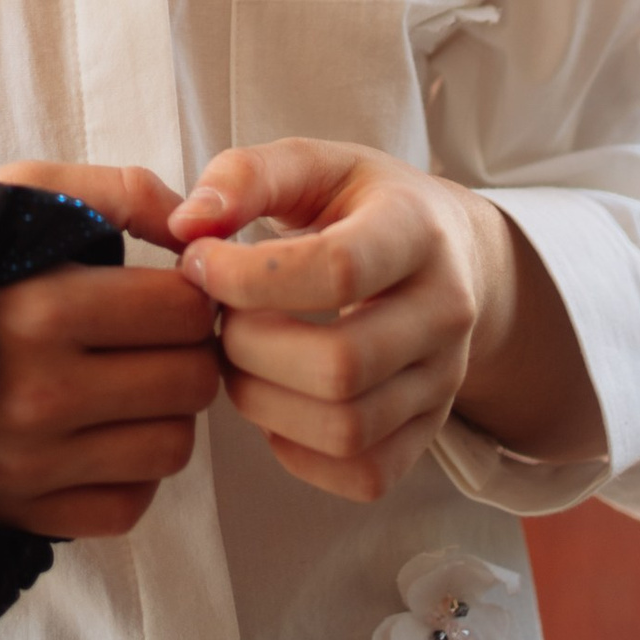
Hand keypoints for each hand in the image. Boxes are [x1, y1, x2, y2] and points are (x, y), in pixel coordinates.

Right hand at [0, 160, 218, 534]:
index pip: (183, 309)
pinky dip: (126, 471)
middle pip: (191, 382)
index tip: (164, 284)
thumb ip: (114, 192)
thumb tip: (199, 223)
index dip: (186, 289)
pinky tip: (94, 430)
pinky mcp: (15, 514)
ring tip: (122, 379)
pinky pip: (129, 506)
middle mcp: (34, 399)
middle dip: (185, 350)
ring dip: (161, 412)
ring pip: (172, 449)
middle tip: (151, 334)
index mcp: (38, 312)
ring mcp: (24, 468)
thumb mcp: (12, 193)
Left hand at [168, 141, 603, 498]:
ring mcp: (444, 379)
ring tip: (239, 359)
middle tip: (219, 321)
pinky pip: (366, 474)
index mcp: (416, 231)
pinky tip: (276, 403)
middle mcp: (445, 310)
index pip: (338, 272)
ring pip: (348, 429)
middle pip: (342, 366)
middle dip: (250, 349)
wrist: (453, 255)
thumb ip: (246, 178)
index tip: (199, 262)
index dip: (248, 277)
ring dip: (264, 404)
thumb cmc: (365, 206)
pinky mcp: (431, 429)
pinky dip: (301, 453)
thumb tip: (185, 226)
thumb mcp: (315, 165)